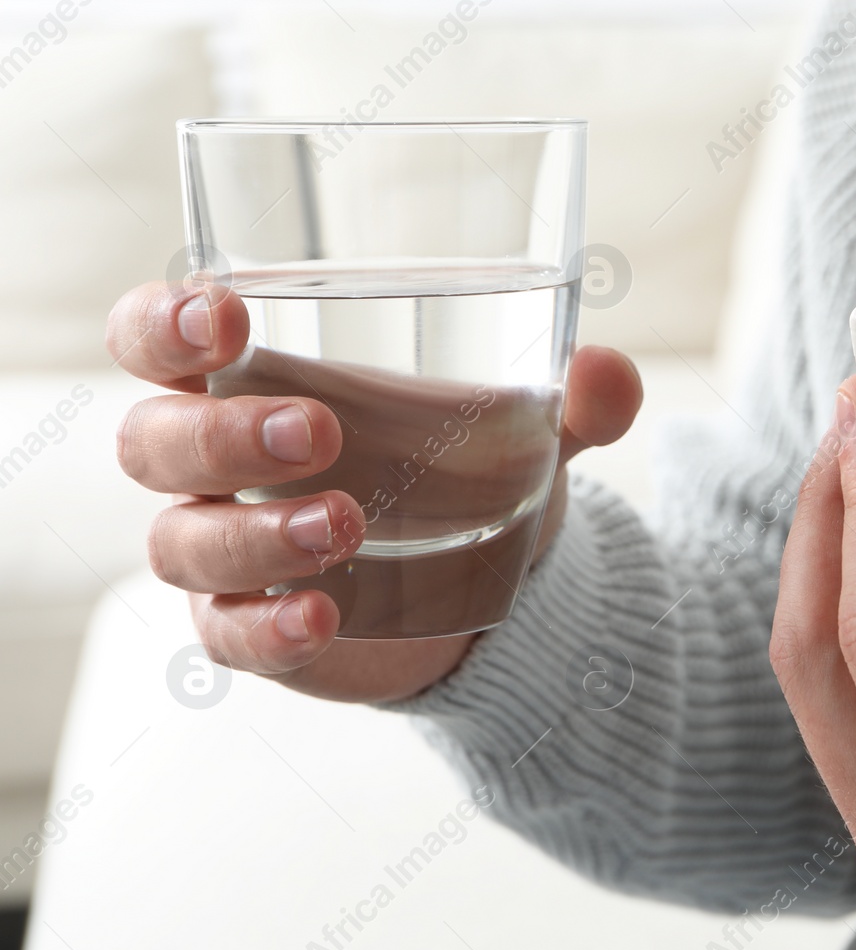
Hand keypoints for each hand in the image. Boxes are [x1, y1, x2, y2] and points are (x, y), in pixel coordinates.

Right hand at [107, 280, 640, 701]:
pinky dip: (267, 627)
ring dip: (254, 533)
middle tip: (318, 431)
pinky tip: (321, 616)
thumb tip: (609, 375)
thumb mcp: (523, 424)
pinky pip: (226, 634)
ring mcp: (224, 549)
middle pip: (152, 439)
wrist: (490, 580)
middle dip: (221, 432)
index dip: (160, 322)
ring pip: (181, 541)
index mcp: (251, 377)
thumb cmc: (467, 463)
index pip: (154, 336)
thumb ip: (572, 398)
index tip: (223, 314)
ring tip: (347, 525)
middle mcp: (213, 461)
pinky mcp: (252, 626)